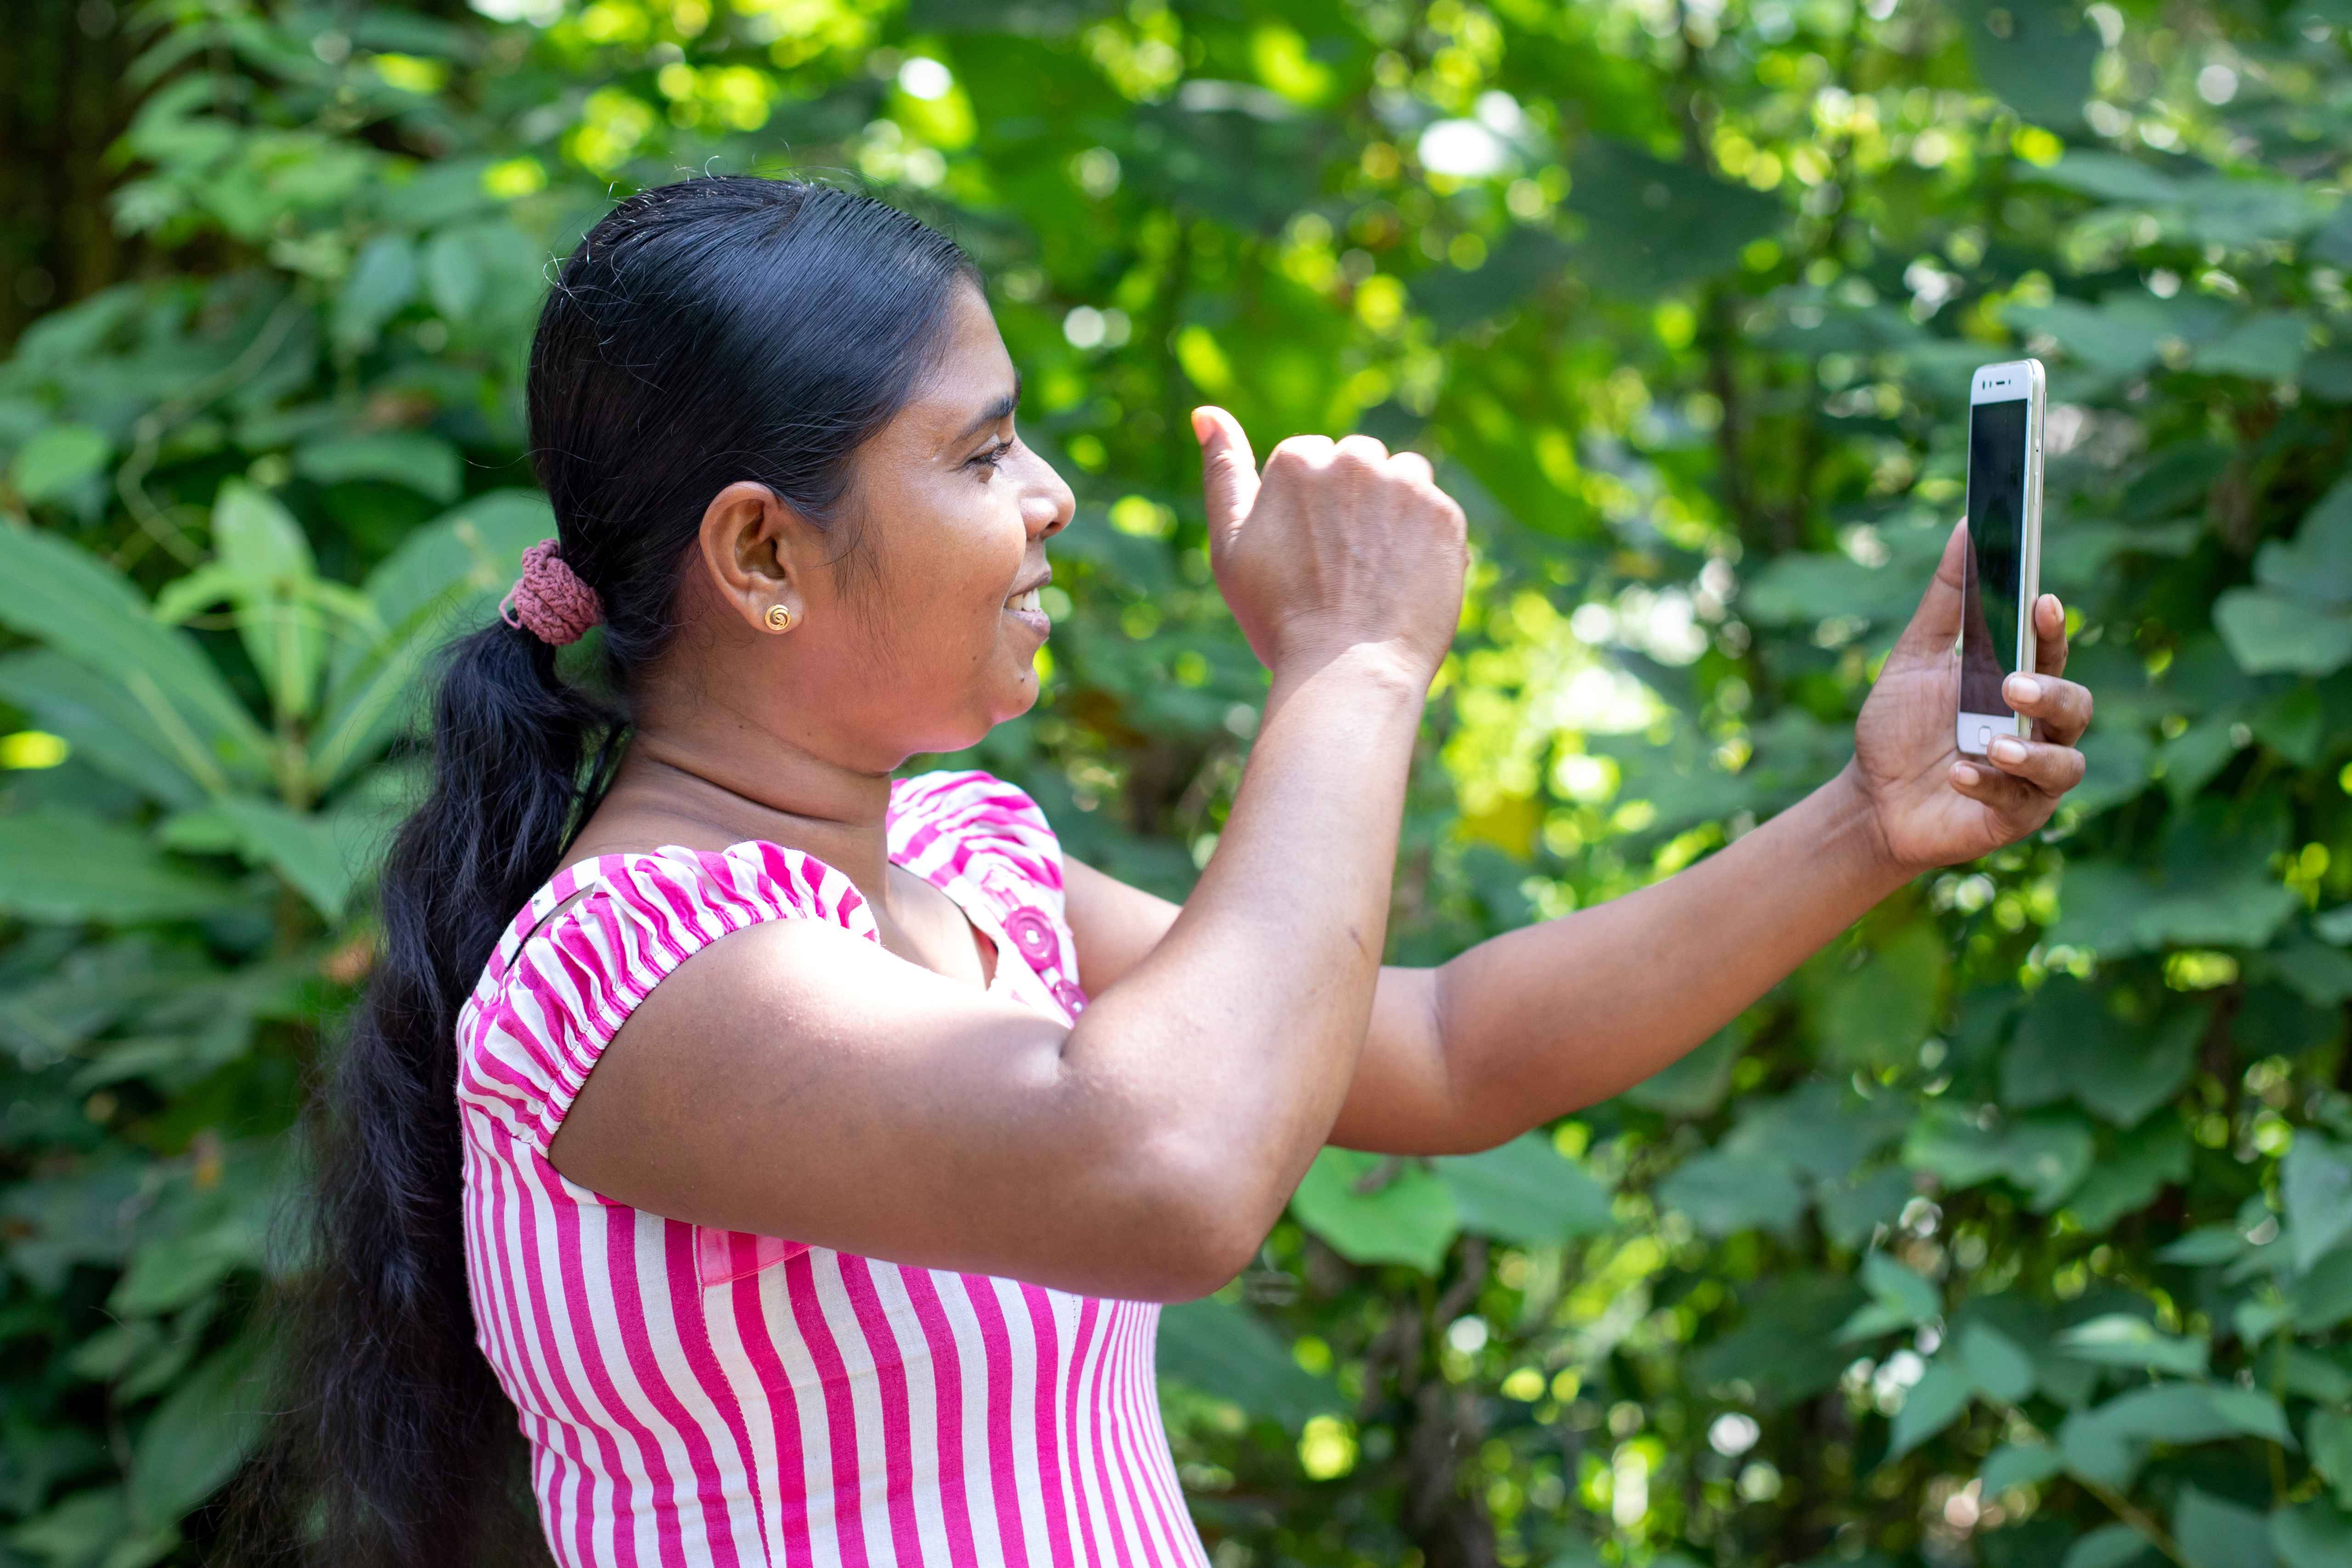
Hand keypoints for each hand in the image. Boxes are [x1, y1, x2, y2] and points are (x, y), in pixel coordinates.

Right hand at [1192, 406, 1466, 682]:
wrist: (1347, 672)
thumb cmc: (1278, 617)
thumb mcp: (1231, 545)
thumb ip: (1223, 473)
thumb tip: (1205, 413)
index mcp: (1297, 459)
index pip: (1312, 460)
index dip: (1310, 512)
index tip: (1308, 555)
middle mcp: (1354, 458)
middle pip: (1361, 463)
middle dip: (1355, 503)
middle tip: (1343, 567)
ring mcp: (1405, 485)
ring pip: (1404, 479)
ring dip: (1395, 513)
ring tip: (1376, 573)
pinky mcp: (1445, 515)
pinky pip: (1437, 513)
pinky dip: (1425, 543)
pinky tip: (1404, 583)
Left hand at [1849, 518, 2093, 873]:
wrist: (1871, 799)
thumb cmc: (1899, 727)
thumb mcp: (1914, 658)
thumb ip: (1947, 601)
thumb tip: (1966, 527)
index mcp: (2018, 685)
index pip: (2050, 652)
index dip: (2053, 629)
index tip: (2040, 602)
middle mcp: (2037, 729)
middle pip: (2075, 706)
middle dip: (2051, 692)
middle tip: (2012, 683)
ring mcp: (2032, 778)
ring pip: (2065, 762)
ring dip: (2032, 750)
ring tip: (1991, 741)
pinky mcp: (2016, 819)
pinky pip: (2021, 803)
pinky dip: (1992, 785)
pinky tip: (1960, 773)